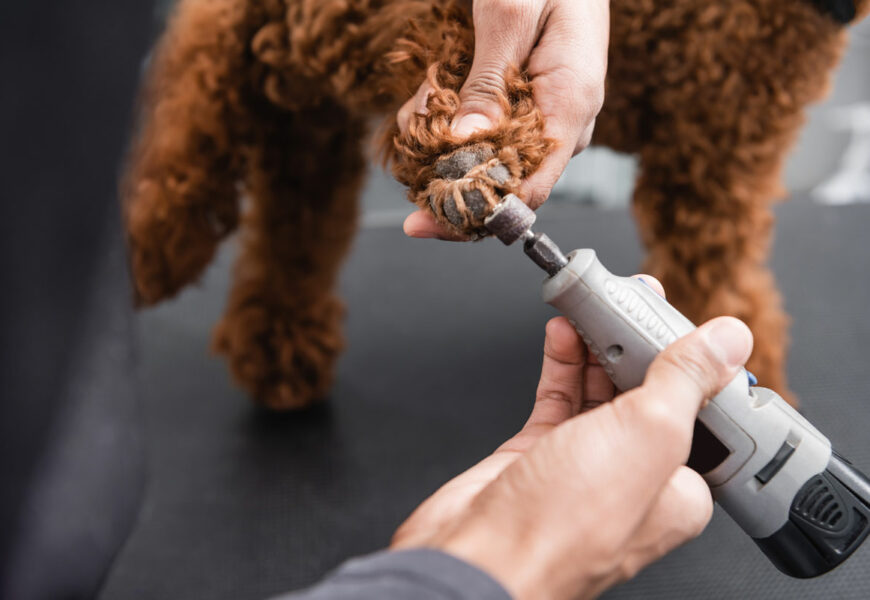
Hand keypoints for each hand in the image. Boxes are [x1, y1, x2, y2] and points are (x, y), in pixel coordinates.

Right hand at [391, 276, 753, 599]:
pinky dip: (560, 363)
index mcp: (676, 488)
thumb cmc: (562, 527)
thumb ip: (686, 380)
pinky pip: (557, 398)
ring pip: (597, 391)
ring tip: (595, 306)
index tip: (682, 320)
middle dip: (638, 343)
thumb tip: (729, 339)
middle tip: (632, 301)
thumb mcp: (648, 435)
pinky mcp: (538, 455)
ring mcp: (582, 466)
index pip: (700, 412)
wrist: (478, 555)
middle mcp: (631, 478)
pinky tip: (562, 335)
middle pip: (645, 394)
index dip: (692, 361)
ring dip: (595, 347)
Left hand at [399, 0, 609, 239]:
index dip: (474, 214)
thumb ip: (487, 82)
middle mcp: (562, 125)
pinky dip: (448, 120)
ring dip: (438, 136)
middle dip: (443, 164)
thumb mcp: (510, 15)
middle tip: (414, 119)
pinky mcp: (527, 111)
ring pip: (483, 158)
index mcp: (569, 106)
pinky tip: (434, 91)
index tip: (421, 221)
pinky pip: (484, 135)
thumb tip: (466, 146)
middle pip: (499, 181)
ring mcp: (545, 120)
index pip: (528, 191)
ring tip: (426, 89)